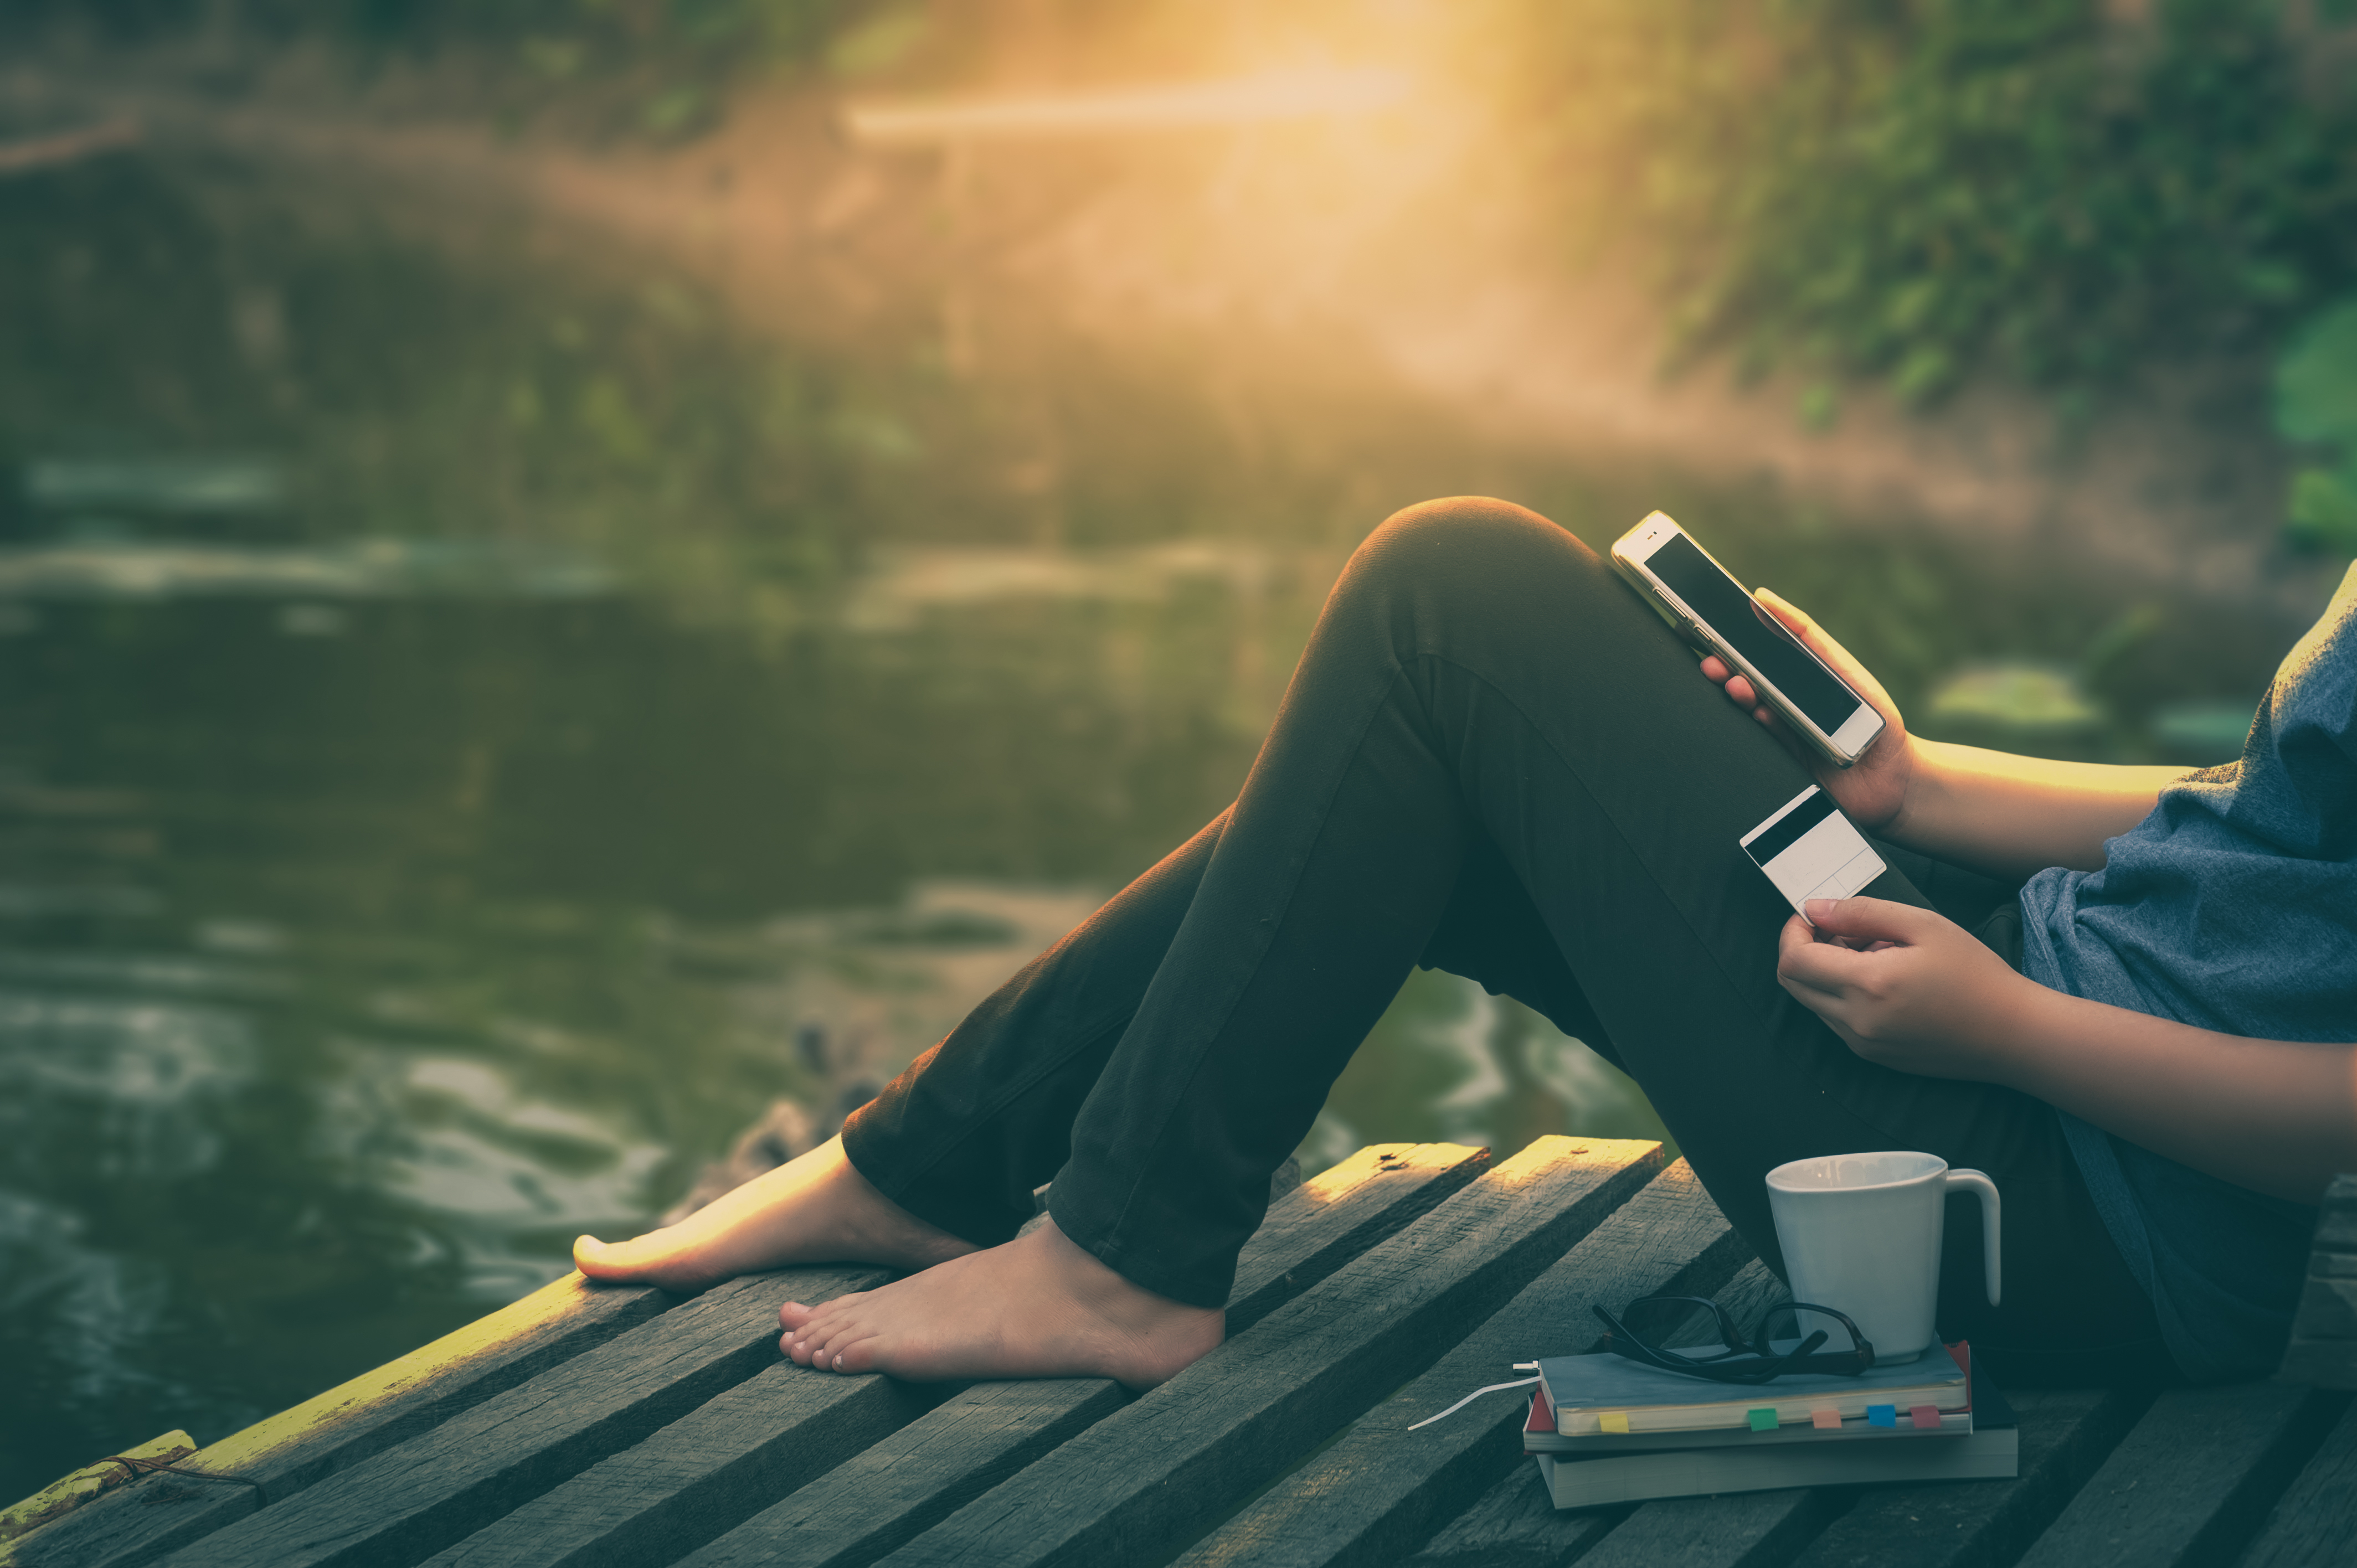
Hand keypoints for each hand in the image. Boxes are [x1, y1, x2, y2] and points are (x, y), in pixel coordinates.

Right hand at [1699, 589, 1914, 832]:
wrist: (1895, 776)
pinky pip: (1763, 746)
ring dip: (1739, 698)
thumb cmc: (1873, 715)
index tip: (1700, 628)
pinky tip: (1761, 716)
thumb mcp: (1840, 665)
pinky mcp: (1781, 764)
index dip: (1721, 642)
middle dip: (1722, 671)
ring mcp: (1776, 736)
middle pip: (1740, 683)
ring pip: (1746, 714)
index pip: (1747, 655)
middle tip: (1712, 662)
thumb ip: (1805, 634)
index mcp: (1786, 679)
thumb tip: (1762, 597)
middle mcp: (1775, 706)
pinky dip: (1759, 730)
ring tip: (1736, 685)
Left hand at [1775, 898, 2031, 1081]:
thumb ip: (1861, 914)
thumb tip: (1814, 909)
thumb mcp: (1922, 925)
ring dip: (1824, 974)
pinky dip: (1842, 996)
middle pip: (1793, 984)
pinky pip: (1835, 1021)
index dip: (1792, 931)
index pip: (1793, 960)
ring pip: (1812, 1002)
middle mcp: (1856, 1021)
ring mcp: (1863, 1044)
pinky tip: (1881, 982)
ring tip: (1873, 955)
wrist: (2013, 1033)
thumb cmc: (1975, 974)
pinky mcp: (1873, 1056)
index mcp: (1867, 985)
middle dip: (1803, 950)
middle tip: (1841, 931)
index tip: (1811, 916)